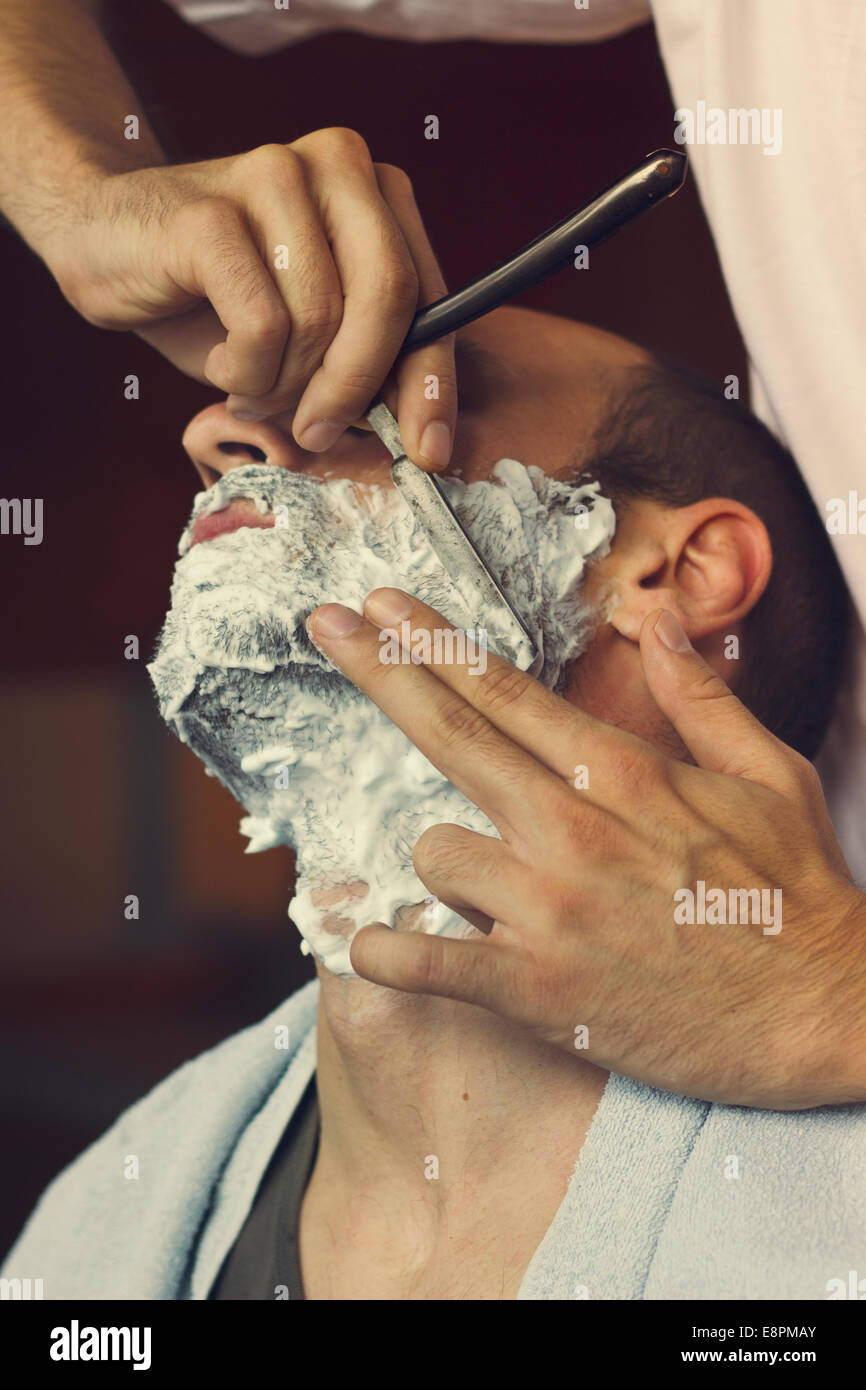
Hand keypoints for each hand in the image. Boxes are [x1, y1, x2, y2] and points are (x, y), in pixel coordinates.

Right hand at [43, 130, 454, 466]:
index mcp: (376, 191)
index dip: (433, 382)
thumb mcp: (309, 332)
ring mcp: (273, 176)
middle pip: (388, 298)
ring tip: (249, 388)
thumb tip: (420, 432)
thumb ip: (367, 360)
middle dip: (357, 387)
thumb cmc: (216, 292)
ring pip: (319, 320)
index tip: (430, 451)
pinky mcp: (212, 211)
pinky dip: (243, 371)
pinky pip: (261, 325)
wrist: (104, 239)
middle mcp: (337, 165)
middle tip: (318, 435)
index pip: (430, 297)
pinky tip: (218, 364)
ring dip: (283, 385)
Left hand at [306, 588, 865, 1109]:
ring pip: (433, 851)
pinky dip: (389, 955)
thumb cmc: (802, 893)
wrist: (828, 1014)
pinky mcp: (540, 990)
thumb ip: (698, 694)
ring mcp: (551, 907)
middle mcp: (575, 825)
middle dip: (379, 668)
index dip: (431, 640)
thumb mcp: (769, 772)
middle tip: (324, 626)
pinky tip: (371, 945)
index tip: (379, 605)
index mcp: (624, 770)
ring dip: (447, 862)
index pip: (504, 688)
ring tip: (495, 888)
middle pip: (450, 732)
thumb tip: (658, 618)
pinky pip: (426, 963)